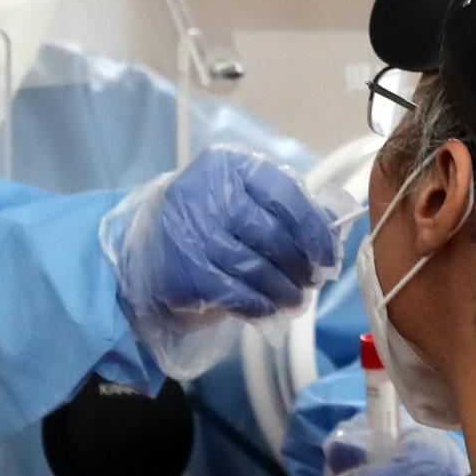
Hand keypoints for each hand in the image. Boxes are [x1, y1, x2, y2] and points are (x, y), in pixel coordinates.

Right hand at [120, 146, 338, 323]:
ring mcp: (192, 234)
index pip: (284, 193)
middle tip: (311, 281)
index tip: (327, 254)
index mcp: (228, 165)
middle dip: (300, 264)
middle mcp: (206, 194)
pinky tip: (269, 310)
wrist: (142, 248)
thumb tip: (333, 228)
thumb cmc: (206, 220)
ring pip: (256, 268)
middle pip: (272, 234)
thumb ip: (283, 206)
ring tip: (295, 300)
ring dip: (284, 291)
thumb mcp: (239, 197)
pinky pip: (236, 294)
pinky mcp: (186, 272)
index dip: (313, 228)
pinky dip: (259, 306)